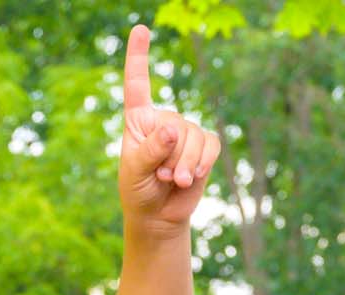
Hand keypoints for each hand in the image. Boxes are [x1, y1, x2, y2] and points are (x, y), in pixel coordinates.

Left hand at [117, 25, 222, 230]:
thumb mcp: (134, 172)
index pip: (138, 83)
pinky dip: (202, 163)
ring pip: (194, 136)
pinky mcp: (204, 146)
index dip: (138, 56)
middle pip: (175, 125)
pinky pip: (210, 146)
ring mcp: (186, 132)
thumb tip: (172, 130)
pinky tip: (191, 177)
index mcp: (138, 119)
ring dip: (185, 164)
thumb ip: (150, 150)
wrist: (158, 215)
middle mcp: (163, 120)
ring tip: (172, 180)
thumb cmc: (138, 191)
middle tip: (160, 176)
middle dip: (170, 156)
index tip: (140, 28)